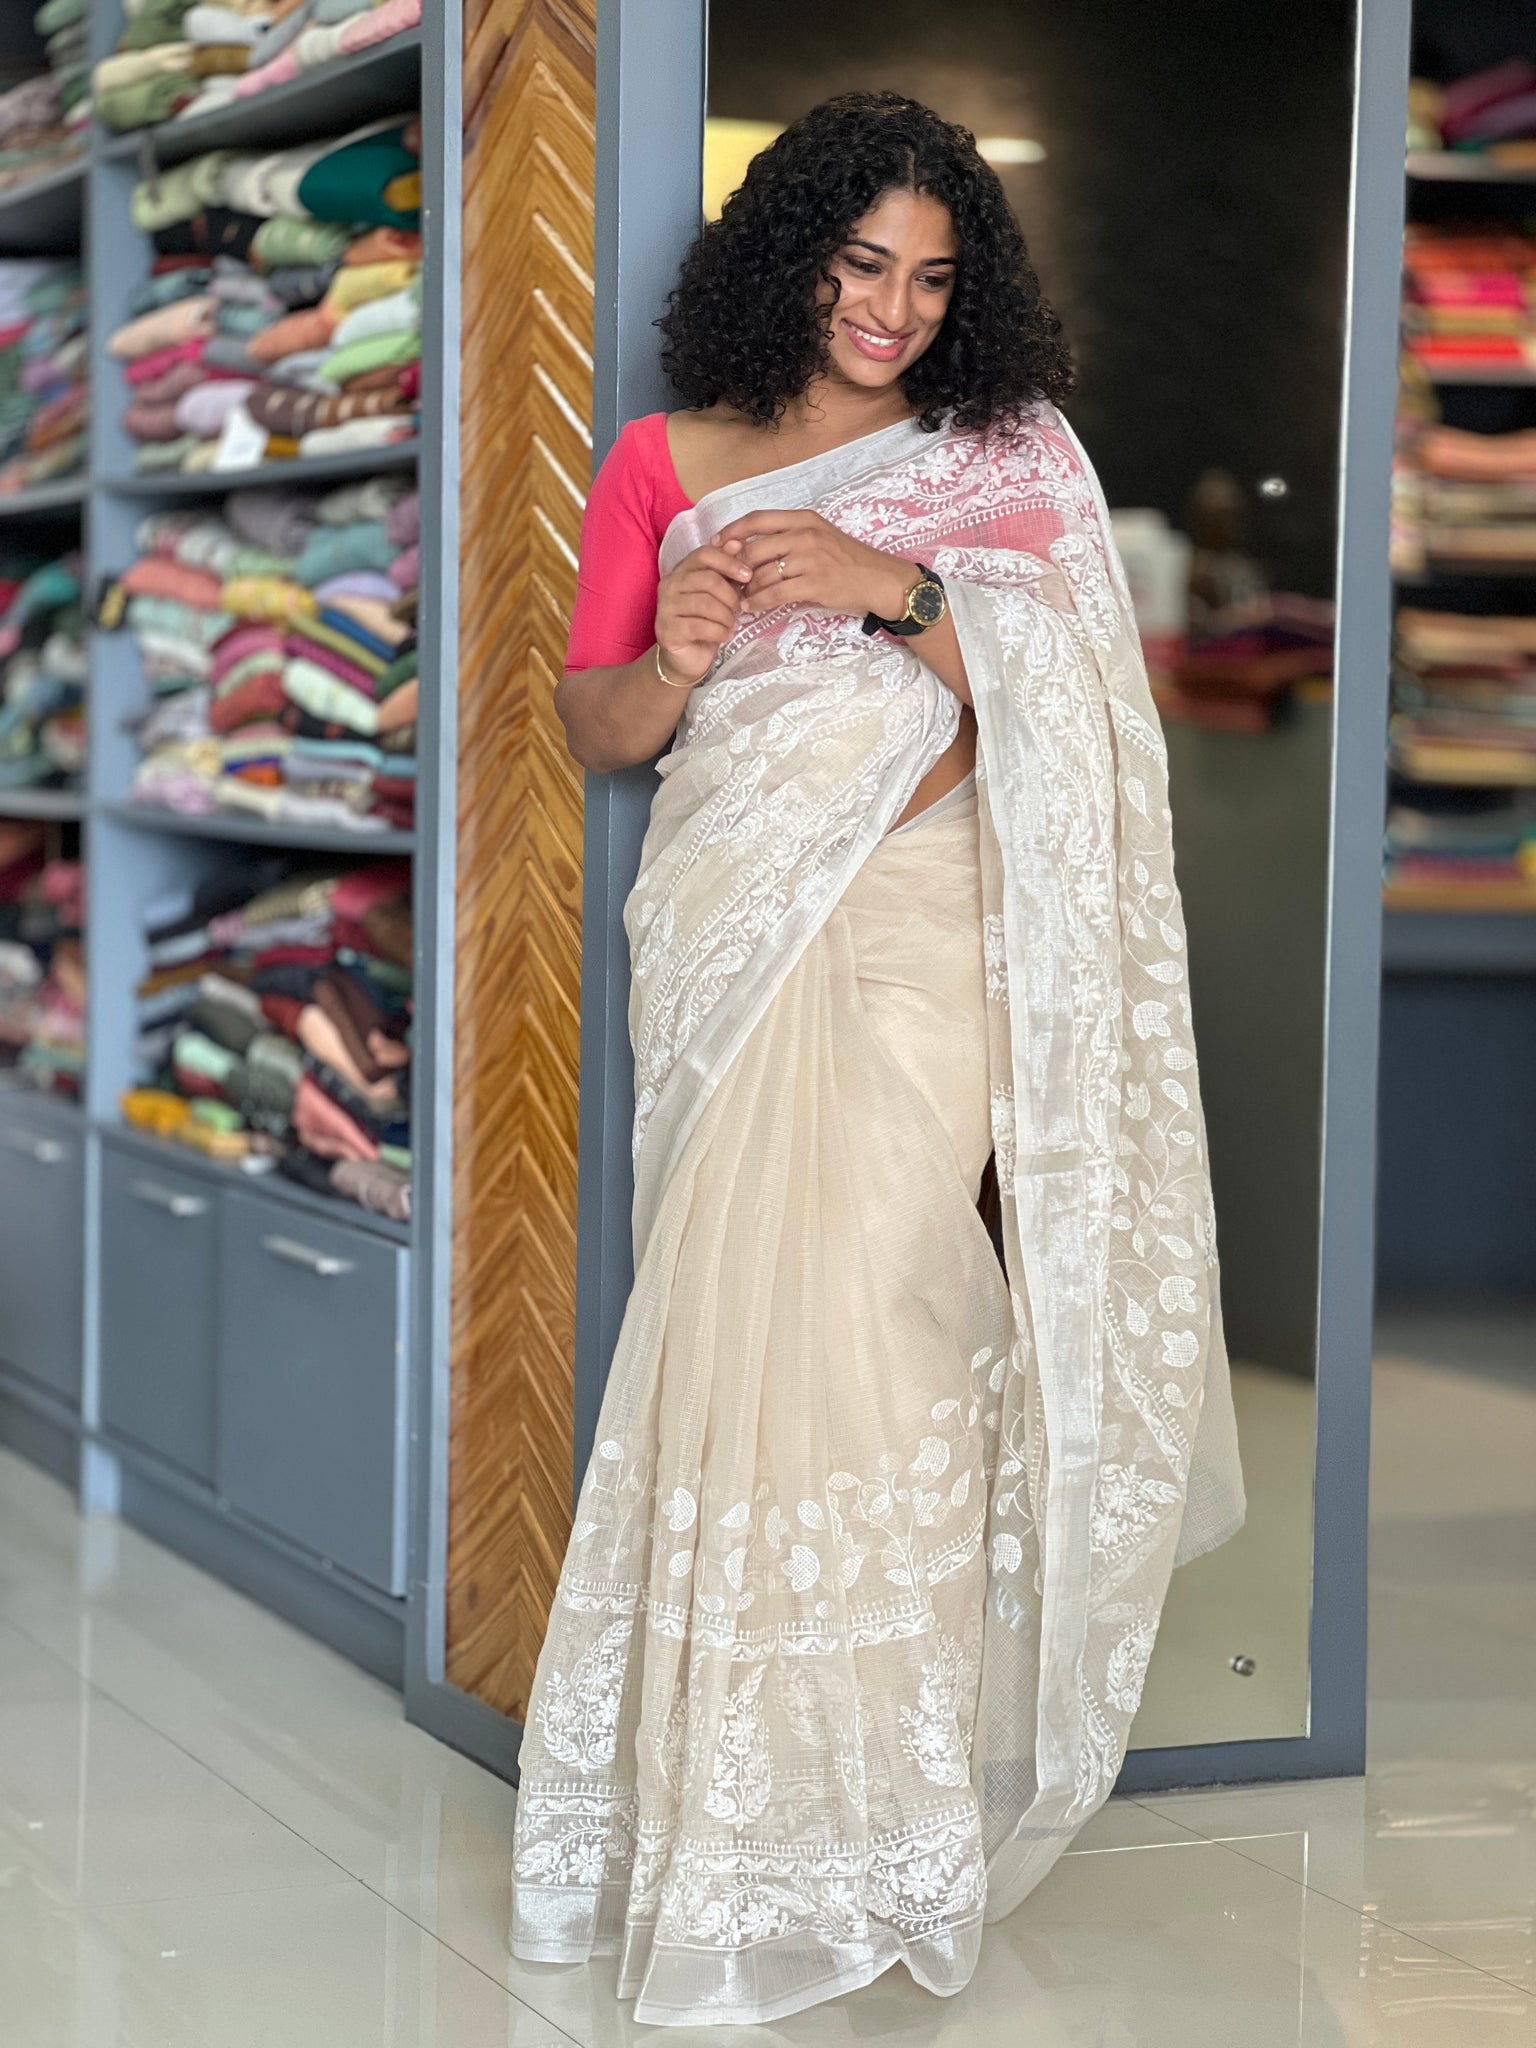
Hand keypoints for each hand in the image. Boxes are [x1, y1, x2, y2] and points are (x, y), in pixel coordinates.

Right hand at [653, 540, 750, 685]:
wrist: (686, 657)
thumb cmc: (706, 622)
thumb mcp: (720, 594)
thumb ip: (727, 570)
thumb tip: (738, 542)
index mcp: (681, 570)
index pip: (705, 554)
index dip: (729, 562)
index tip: (748, 576)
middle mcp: (669, 585)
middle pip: (708, 580)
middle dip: (731, 597)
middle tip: (739, 610)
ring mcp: (665, 608)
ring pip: (706, 604)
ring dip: (726, 617)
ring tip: (731, 625)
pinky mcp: (668, 630)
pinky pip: (701, 627)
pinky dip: (720, 632)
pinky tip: (725, 636)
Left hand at [713, 507, 915, 621]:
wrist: (878, 579)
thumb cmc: (847, 559)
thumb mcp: (820, 535)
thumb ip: (789, 536)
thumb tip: (750, 546)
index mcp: (804, 519)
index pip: (758, 519)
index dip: (732, 531)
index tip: (717, 544)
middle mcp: (805, 535)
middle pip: (754, 548)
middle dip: (734, 567)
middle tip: (724, 579)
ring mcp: (810, 559)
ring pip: (761, 574)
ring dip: (745, 589)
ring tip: (737, 597)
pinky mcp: (814, 584)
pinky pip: (775, 594)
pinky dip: (758, 603)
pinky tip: (750, 608)